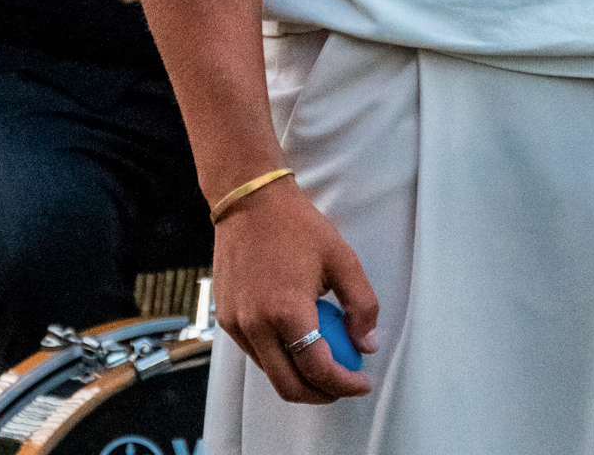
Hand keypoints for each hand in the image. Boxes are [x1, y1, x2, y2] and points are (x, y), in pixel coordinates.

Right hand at [211, 175, 378, 404]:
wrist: (249, 200)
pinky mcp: (226, 319)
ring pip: (271, 372)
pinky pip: (256, 353)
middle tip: (344, 383)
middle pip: (290, 386)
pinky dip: (280, 356)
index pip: (318, 370)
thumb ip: (362, 305)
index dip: (345, 384)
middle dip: (322, 393)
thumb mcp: (342, 258)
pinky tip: (299, 337)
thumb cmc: (296, 224)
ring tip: (326, 356)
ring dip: (300, 375)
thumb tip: (368, 344)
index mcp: (286, 311)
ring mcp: (236, 325)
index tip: (362, 382)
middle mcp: (255, 326)